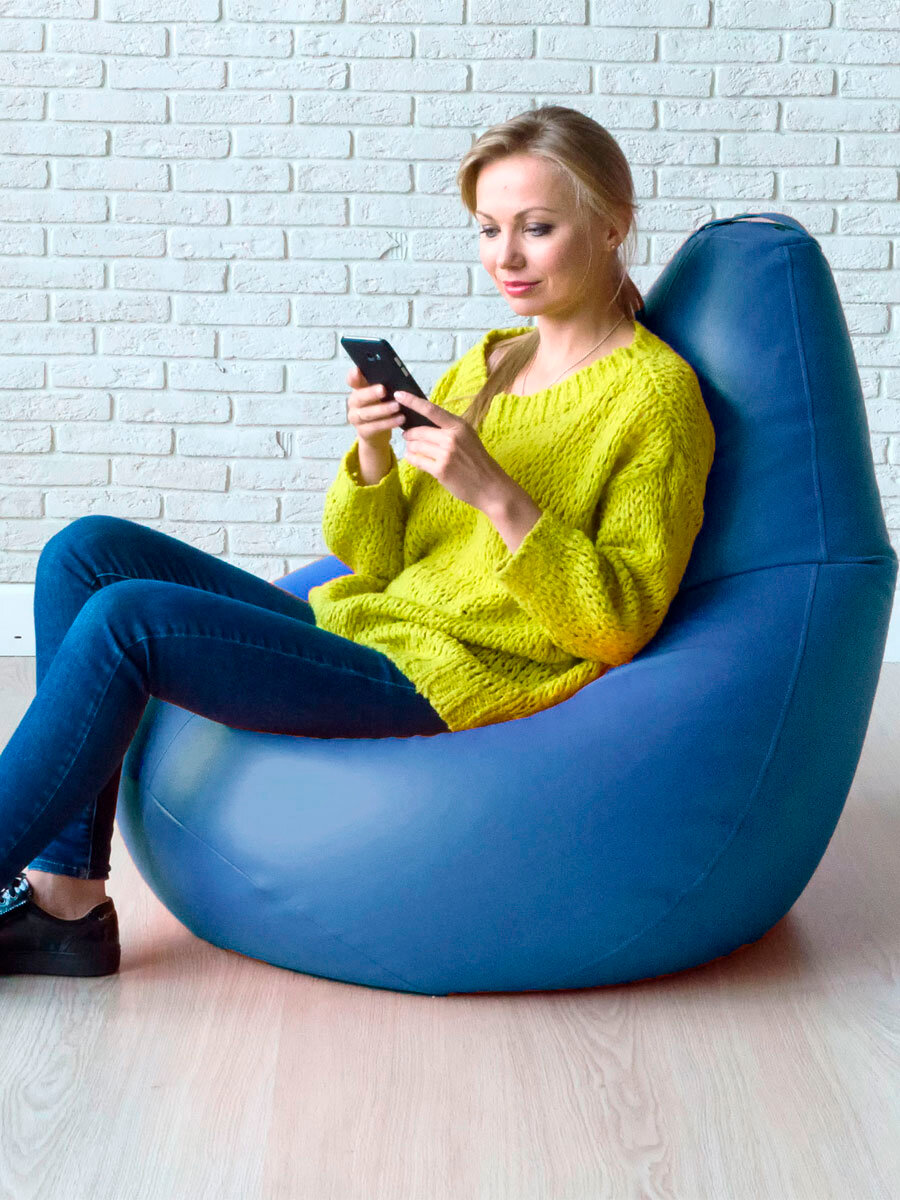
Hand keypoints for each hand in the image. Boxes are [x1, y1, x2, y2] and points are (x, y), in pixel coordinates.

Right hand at [344, 364, 404, 450]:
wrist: (377, 434)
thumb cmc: (380, 408)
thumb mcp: (381, 396)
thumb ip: (384, 385)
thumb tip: (396, 376)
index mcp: (358, 390)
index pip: (352, 380)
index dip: (353, 376)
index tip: (357, 370)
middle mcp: (354, 403)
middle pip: (359, 397)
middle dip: (371, 393)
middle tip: (383, 389)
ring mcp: (356, 418)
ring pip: (367, 413)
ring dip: (383, 409)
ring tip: (397, 406)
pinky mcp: (363, 432)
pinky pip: (375, 427)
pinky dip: (388, 423)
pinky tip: (399, 419)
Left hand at [396, 390, 510, 512]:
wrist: (489, 486)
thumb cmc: (477, 461)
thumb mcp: (467, 437)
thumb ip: (448, 429)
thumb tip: (422, 422)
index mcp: (459, 426)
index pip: (431, 409)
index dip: (412, 401)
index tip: (398, 394)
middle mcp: (452, 438)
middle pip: (418, 431)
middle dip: (409, 434)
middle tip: (407, 436)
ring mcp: (446, 454)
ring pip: (416, 446)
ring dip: (410, 447)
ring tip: (412, 449)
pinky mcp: (441, 470)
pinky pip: (417, 460)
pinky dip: (412, 458)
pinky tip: (412, 458)